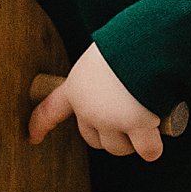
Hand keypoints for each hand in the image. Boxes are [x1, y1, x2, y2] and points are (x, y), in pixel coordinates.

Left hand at [27, 43, 163, 160]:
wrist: (147, 42)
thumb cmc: (129, 43)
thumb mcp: (104, 59)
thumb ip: (104, 82)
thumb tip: (127, 99)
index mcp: (76, 87)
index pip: (50, 109)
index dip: (40, 125)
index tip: (32, 137)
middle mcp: (88, 108)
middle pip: (92, 138)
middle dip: (110, 137)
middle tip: (129, 123)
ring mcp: (110, 119)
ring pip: (118, 148)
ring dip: (133, 142)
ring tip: (147, 121)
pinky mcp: (136, 125)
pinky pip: (147, 150)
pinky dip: (153, 148)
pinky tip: (158, 139)